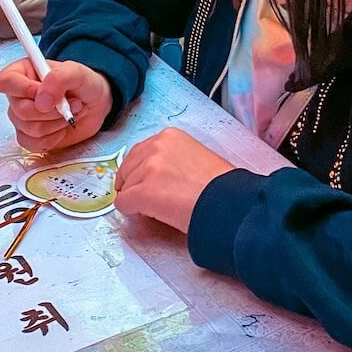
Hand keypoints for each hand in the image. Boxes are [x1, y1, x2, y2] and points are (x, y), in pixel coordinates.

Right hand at [0, 58, 111, 153]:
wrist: (94, 104)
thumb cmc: (82, 84)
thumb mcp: (76, 72)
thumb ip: (59, 79)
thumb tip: (41, 101)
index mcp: (22, 72)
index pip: (5, 81)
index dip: (25, 90)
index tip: (47, 93)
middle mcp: (17, 95)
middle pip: (20, 110)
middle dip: (51, 110)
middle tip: (70, 103)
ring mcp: (21, 118)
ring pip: (30, 129)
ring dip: (56, 122)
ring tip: (69, 112)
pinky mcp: (29, 136)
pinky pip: (34, 144)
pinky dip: (54, 137)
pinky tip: (61, 126)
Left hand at [115, 129, 233, 233]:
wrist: (227, 202)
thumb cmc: (219, 186)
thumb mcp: (194, 157)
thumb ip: (171, 159)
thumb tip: (156, 176)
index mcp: (170, 136)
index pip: (139, 152)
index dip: (141, 170)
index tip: (146, 181)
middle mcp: (156, 147)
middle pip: (127, 167)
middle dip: (133, 183)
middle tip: (144, 198)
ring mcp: (148, 169)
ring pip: (125, 187)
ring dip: (135, 199)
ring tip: (156, 207)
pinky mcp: (144, 193)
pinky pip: (123, 203)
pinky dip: (130, 211)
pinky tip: (147, 214)